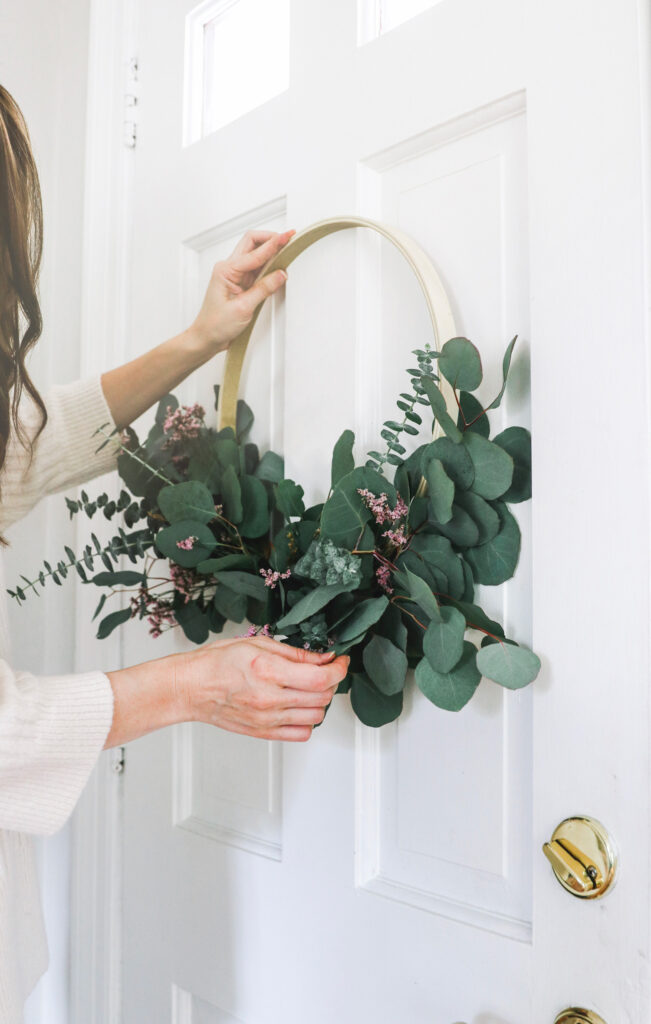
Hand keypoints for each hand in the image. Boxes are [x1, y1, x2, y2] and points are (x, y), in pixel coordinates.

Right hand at [175, 635, 348, 741]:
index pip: (320, 678)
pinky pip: (301, 733)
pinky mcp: (264, 733)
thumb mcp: (257, 643)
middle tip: (324, 670)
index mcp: (268, 671)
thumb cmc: (216, 663)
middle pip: (323, 697)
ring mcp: (267, 719)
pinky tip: (299, 706)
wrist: (191, 688)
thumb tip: (322, 656)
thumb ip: (294, 652)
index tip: (340, 661)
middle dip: (331, 681)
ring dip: (321, 701)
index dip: (338, 669)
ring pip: (316, 716)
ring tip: (310, 687)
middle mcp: (270, 699)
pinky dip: (308, 720)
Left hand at [189, 228, 295, 355]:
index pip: (254, 252)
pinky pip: (257, 268)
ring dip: (270, 251)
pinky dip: (268, 265)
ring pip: (255, 253)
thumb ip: (263, 289)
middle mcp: (229, 268)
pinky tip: (277, 267)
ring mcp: (235, 275)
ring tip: (286, 251)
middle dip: (270, 238)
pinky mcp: (241, 283)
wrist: (206, 338)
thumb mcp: (243, 308)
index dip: (273, 244)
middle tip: (287, 238)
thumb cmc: (215, 324)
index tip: (287, 237)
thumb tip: (280, 275)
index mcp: (226, 270)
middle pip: (252, 243)